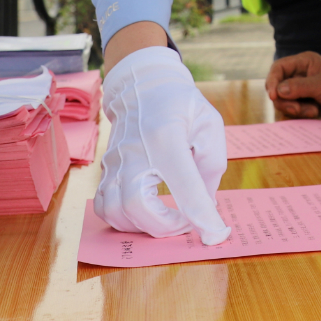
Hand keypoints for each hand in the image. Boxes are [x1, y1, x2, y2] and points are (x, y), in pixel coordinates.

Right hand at [94, 46, 231, 244]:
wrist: (141, 86)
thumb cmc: (180, 105)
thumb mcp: (208, 124)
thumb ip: (211, 165)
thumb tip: (206, 205)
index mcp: (166, 137)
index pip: (183, 185)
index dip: (202, 215)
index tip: (216, 234)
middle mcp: (134, 152)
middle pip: (137, 206)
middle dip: (166, 227)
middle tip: (188, 222)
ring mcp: (114, 162)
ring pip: (117, 212)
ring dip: (145, 227)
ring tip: (169, 219)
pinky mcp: (105, 170)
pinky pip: (104, 208)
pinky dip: (123, 221)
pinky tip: (144, 215)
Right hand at [265, 51, 320, 125]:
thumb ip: (301, 87)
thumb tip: (279, 91)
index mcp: (303, 62)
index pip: (278, 68)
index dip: (272, 81)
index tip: (273, 96)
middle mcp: (298, 75)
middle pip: (277, 88)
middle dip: (286, 101)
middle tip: (298, 110)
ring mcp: (298, 91)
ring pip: (282, 102)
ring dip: (295, 110)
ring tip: (313, 111)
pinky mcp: (300, 105)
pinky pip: (289, 112)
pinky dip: (298, 116)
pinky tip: (314, 115)